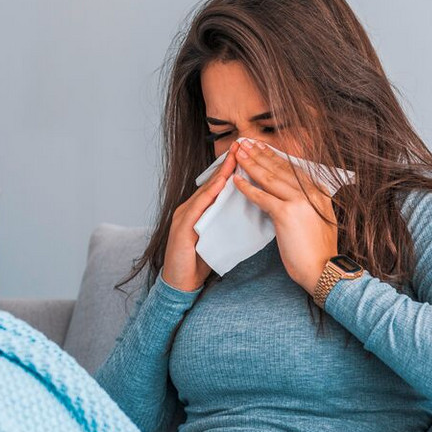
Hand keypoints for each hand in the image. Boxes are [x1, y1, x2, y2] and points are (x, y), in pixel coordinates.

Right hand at [161, 150, 238, 291]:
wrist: (181, 284)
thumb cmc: (200, 263)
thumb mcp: (218, 238)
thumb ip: (228, 223)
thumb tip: (251, 212)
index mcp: (198, 211)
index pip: (216, 186)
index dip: (230, 170)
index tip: (247, 155)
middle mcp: (189, 209)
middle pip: (211, 183)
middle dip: (227, 164)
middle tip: (242, 146)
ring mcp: (183, 217)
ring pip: (205, 191)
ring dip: (220, 174)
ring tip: (235, 158)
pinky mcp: (181, 228)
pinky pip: (197, 207)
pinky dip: (209, 194)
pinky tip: (220, 184)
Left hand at [230, 138, 338, 294]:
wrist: (323, 269)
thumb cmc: (319, 251)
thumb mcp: (319, 220)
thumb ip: (308, 205)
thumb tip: (293, 197)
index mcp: (320, 192)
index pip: (293, 168)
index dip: (276, 156)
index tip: (263, 147)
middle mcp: (311, 192)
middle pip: (281, 168)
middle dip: (261, 154)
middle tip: (246, 143)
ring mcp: (299, 201)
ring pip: (270, 178)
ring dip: (252, 164)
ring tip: (239, 154)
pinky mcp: (286, 213)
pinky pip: (262, 196)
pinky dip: (247, 187)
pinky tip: (236, 180)